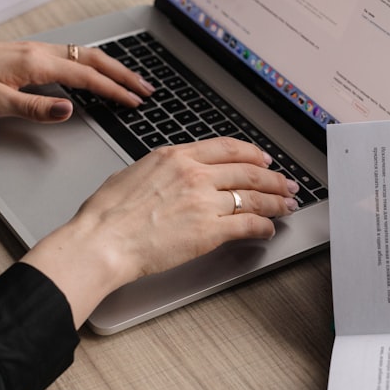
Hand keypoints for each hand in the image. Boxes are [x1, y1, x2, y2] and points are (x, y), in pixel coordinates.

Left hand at [0, 38, 153, 121]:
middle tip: (147, 88)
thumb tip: (70, 109)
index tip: (136, 101)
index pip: (87, 76)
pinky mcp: (29, 54)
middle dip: (124, 74)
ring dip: (111, 67)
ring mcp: (36, 50)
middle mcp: (41, 51)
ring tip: (130, 81)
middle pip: (94, 59)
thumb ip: (35, 107)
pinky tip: (95, 73)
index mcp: (37, 63)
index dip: (115, 90)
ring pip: (84, 54)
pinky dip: (93, 64)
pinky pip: (71, 55)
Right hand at [21, 138, 299, 326]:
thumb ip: (161, 169)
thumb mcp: (134, 173)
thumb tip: (169, 174)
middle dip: (273, 179)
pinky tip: (268, 229)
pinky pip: (247, 225)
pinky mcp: (210, 231)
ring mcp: (205, 202)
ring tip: (287, 205)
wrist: (102, 241)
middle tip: (285, 183)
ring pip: (253, 197)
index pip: (227, 148)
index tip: (263, 159)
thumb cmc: (106, 214)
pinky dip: (263, 227)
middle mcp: (195, 174)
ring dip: (276, 202)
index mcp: (176, 156)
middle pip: (248, 171)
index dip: (252, 153)